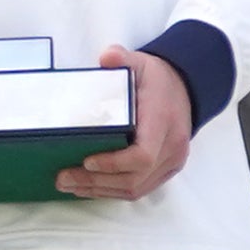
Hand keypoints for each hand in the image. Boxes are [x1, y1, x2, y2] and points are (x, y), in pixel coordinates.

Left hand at [54, 44, 199, 202]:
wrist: (186, 88)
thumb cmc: (158, 79)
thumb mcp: (140, 62)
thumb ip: (122, 58)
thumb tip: (107, 57)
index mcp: (162, 120)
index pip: (142, 155)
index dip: (113, 164)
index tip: (87, 161)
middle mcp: (171, 145)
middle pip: (134, 178)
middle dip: (96, 182)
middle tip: (63, 177)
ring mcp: (172, 161)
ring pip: (136, 188)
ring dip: (101, 190)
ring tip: (70, 185)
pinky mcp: (167, 169)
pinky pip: (140, 189)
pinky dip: (113, 191)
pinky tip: (90, 188)